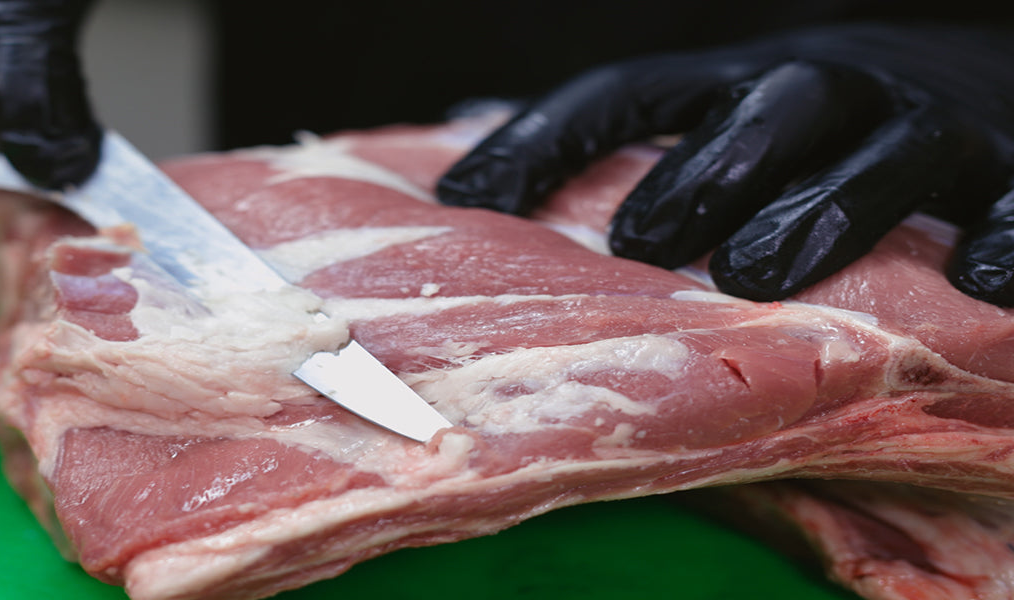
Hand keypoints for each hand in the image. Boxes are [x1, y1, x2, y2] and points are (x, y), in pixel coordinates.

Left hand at [436, 24, 1013, 306]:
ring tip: (759, 274)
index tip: (468, 197)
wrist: (981, 79)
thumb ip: (607, 133)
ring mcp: (933, 128)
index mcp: (738, 83)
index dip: (549, 138)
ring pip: (886, 154)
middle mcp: (832, 90)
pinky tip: (975, 280)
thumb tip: (466, 124)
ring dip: (825, 209)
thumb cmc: (810, 127)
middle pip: (769, 108)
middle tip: (641, 243)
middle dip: (706, 170)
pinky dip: (1007, 236)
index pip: (630, 92)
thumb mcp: (709, 112)